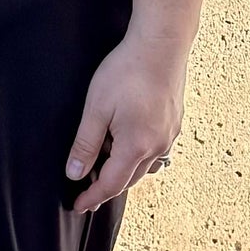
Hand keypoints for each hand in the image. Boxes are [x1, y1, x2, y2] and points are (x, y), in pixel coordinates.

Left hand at [64, 29, 185, 215]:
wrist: (162, 44)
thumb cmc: (127, 72)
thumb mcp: (96, 108)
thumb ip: (85, 144)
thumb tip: (75, 174)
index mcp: (136, 146)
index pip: (111, 184)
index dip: (92, 197)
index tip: (78, 206)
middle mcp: (157, 146)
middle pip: (129, 179)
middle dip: (107, 186)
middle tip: (86, 189)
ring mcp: (169, 135)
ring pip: (144, 166)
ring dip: (123, 170)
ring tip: (103, 162)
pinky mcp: (174, 122)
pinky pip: (155, 150)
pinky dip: (137, 155)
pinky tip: (126, 141)